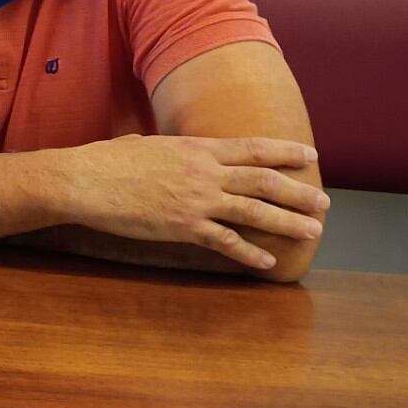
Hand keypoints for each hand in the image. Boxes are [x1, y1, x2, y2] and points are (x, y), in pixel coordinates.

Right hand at [64, 133, 327, 271]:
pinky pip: (225, 241)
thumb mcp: (147, 145)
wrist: (83, 181)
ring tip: (313, 230)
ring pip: (254, 210)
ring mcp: (196, 200)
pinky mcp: (182, 227)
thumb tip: (178, 153)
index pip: (253, 148)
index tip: (310, 156)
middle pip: (264, 181)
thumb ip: (174, 151)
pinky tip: (266, 262)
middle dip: (298, 192)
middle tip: (324, 202)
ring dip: (288, 221)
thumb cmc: (106, 161)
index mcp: (196, 149)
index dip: (285, 152)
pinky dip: (249, 253)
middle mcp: (204, 172)